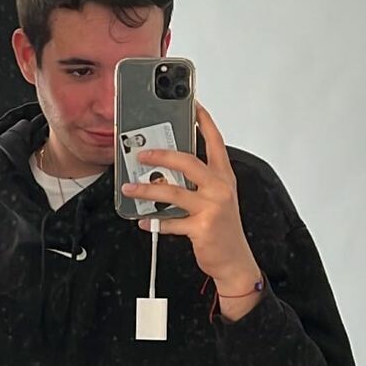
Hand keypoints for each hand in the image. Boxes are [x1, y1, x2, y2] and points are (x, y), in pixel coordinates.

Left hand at [122, 103, 261, 313]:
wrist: (234, 260)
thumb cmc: (223, 227)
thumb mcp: (216, 198)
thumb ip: (197, 182)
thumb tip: (165, 169)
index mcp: (224, 176)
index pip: (214, 141)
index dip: (203, 120)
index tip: (192, 105)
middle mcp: (220, 188)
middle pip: (188, 162)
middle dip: (161, 155)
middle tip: (141, 154)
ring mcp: (212, 208)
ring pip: (173, 192)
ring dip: (147, 190)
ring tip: (130, 188)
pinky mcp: (202, 227)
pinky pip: (171, 222)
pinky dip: (154, 222)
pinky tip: (144, 220)